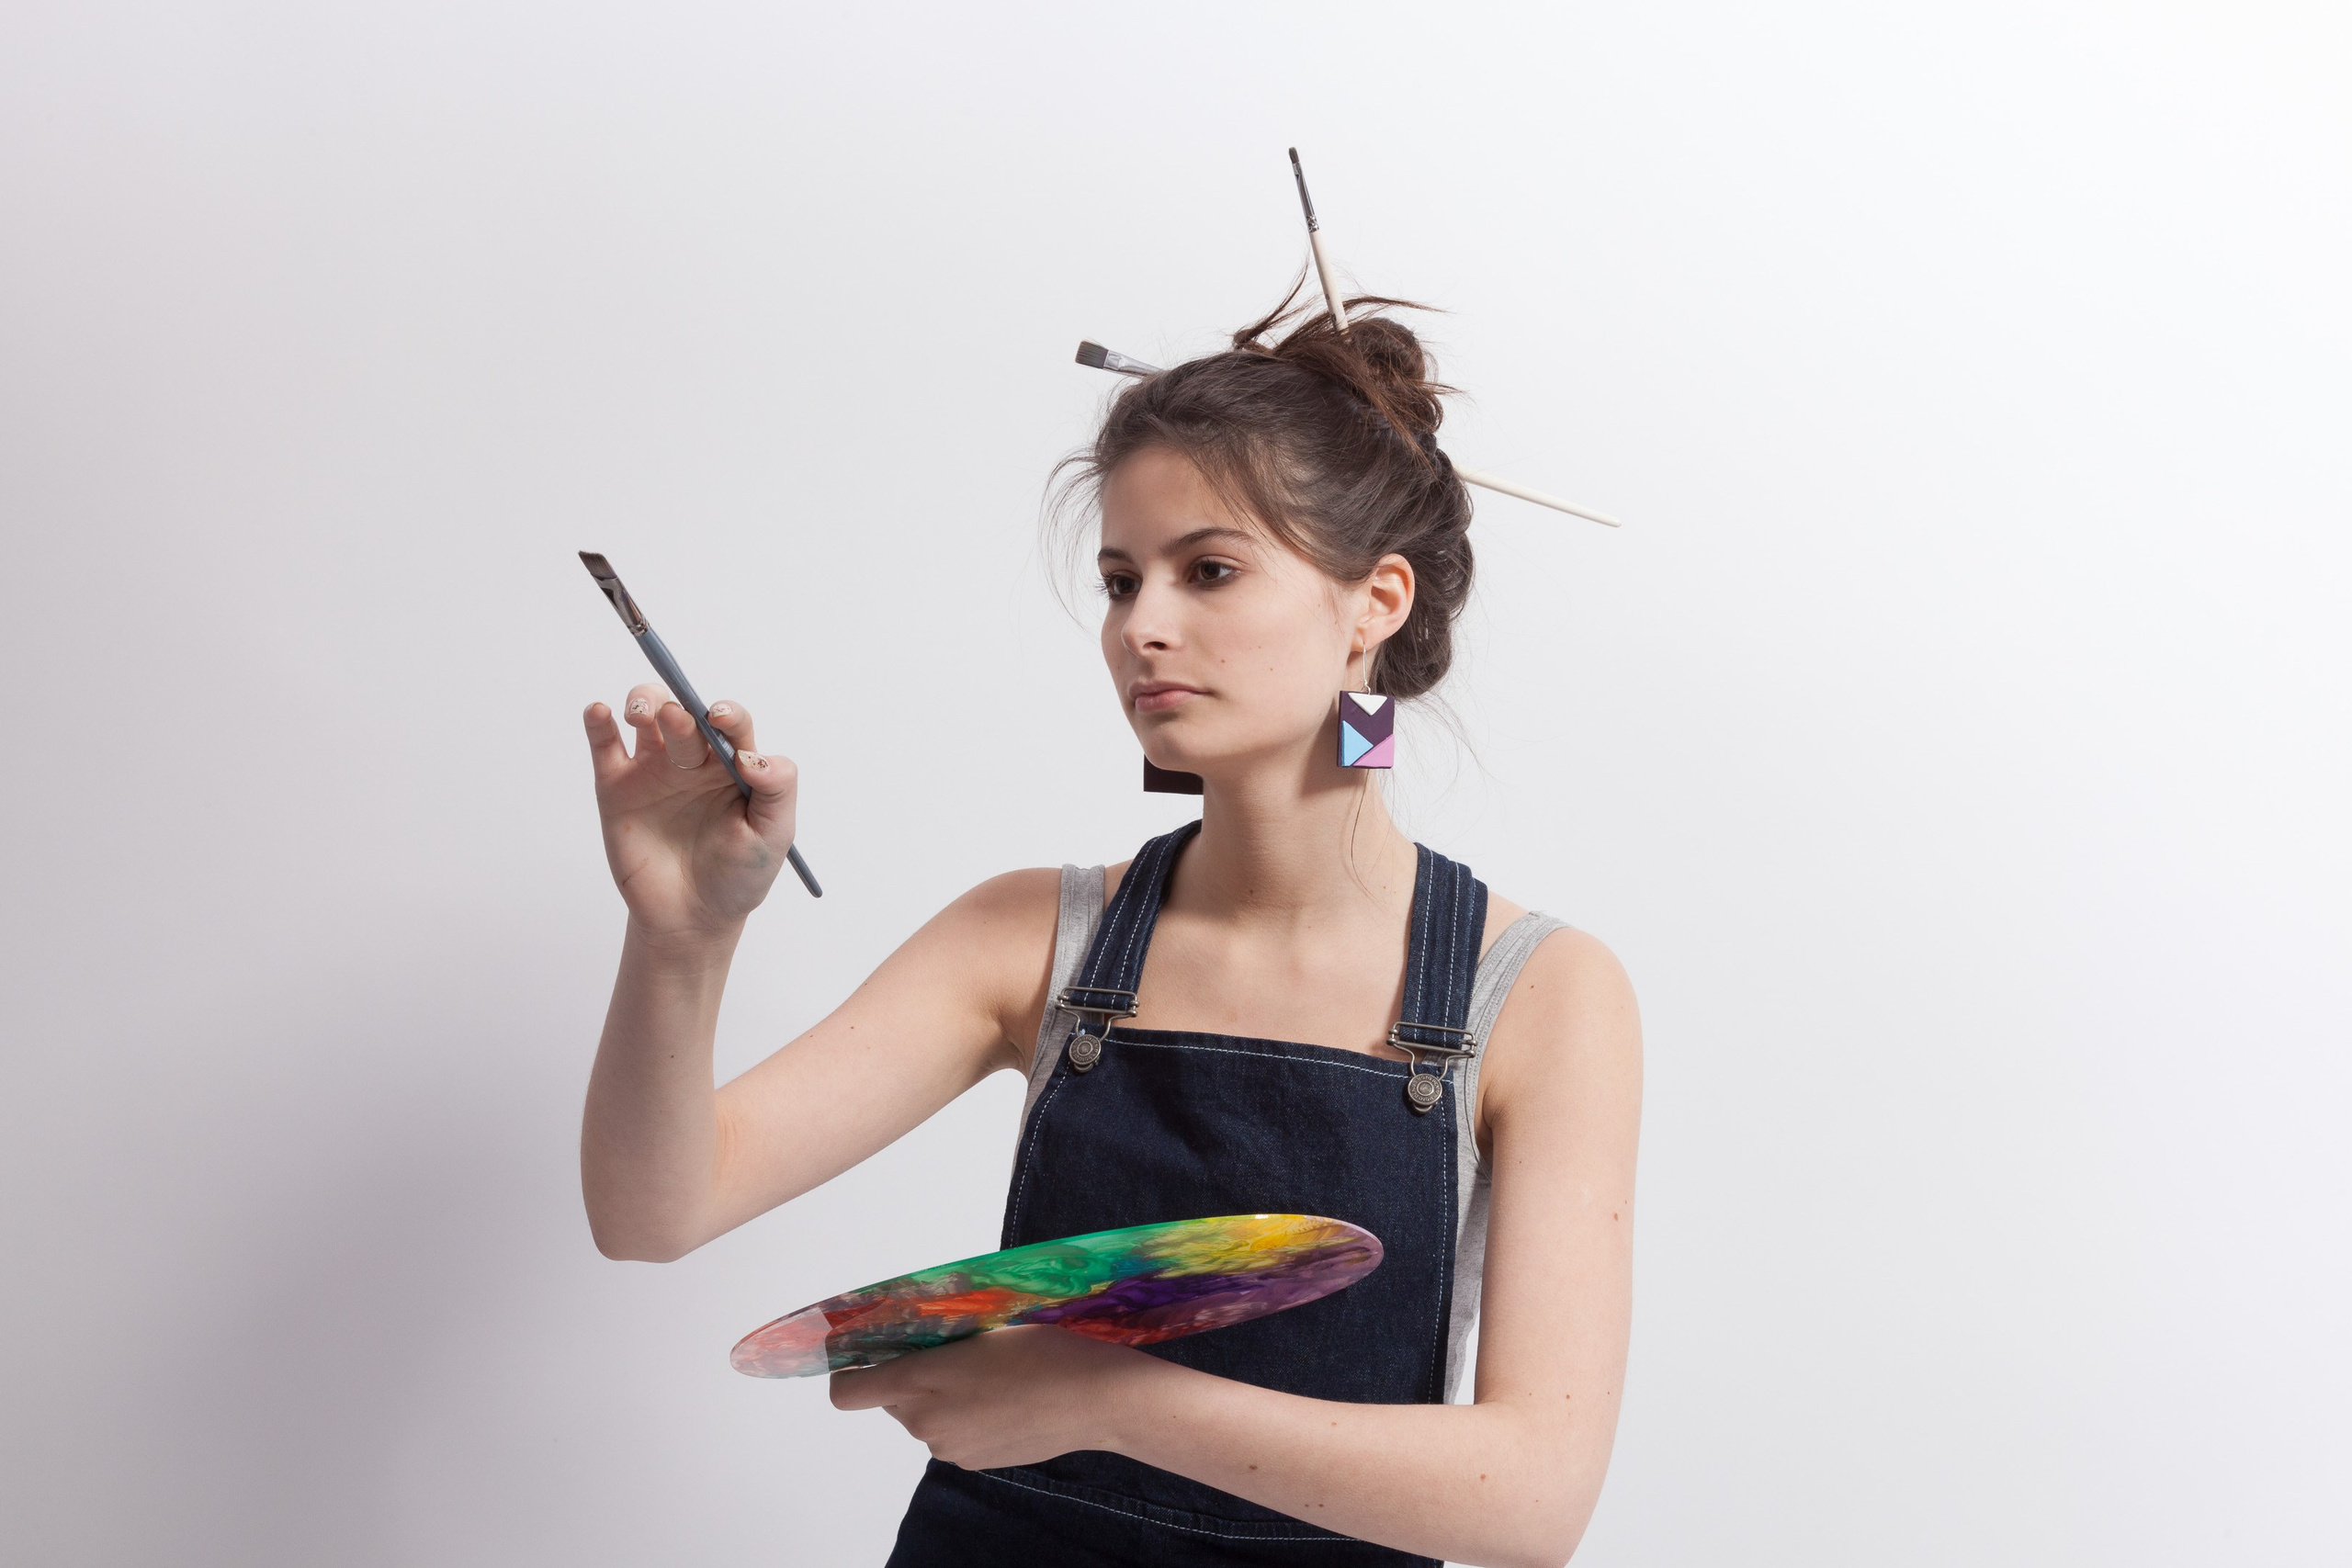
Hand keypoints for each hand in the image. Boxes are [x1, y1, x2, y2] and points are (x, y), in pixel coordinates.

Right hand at [582, 685, 798, 938]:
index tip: (720, 718)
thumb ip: (778, 789)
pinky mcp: (617, 788)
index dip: (727, 714)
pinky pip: (605, 746)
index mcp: (733, 764)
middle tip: (678, 718)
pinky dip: (597, 723)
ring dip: (643, 700)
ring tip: (641, 713)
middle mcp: (694, 759)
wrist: (692, 918)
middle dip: (681, 708)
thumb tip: (755, 756)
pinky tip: (599, 713)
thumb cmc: (739, 875)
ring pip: (646, 715)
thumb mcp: (774, 835)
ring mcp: (654, 770)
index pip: (731, 724)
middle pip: (686, 713)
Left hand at [829, 1327, 1149, 1469]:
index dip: (851, 1370)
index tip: (868, 1352)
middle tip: (955, 1350)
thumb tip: (906, 1343)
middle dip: (912, 1375)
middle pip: (893, 1399)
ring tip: (989, 1375)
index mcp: (919, 1384)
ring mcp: (950, 1449)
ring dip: (941, 1396)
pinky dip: (966, 1416)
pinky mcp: (974, 1462)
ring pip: (925, 1416)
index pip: (849, 1392)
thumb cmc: (1042, 1351)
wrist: (1095, 1399)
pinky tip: (1004, 1399)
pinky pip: (952, 1433)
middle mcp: (924, 1424)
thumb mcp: (983, 1328)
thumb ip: (935, 1341)